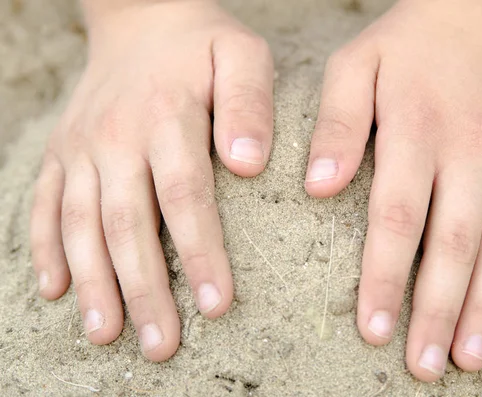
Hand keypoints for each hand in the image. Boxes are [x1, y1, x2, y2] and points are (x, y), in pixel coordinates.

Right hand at [30, 0, 273, 360]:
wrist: (141, 14)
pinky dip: (45, 248)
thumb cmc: (202, 44)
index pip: (185, 198)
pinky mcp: (61, 151)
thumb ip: (250, 104)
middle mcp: (116, 137)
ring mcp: (82, 146)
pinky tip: (56, 289)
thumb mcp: (242, 54)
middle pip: (129, 225)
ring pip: (81, 224)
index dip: (199, 254)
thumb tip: (249, 165)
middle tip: (162, 346)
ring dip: (94, 283)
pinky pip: (44, 203)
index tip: (214, 306)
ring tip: (108, 335)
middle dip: (144, 290)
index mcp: (167, 116)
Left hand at [305, 0, 481, 380]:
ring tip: (470, 357)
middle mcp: (473, 151)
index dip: (384, 279)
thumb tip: (318, 189)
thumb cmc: (410, 43)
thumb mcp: (357, 66)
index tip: (373, 330)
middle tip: (425, 365)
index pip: (398, 221)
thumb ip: (337, 126)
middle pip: (453, 246)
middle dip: (437, 311)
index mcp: (418, 132)